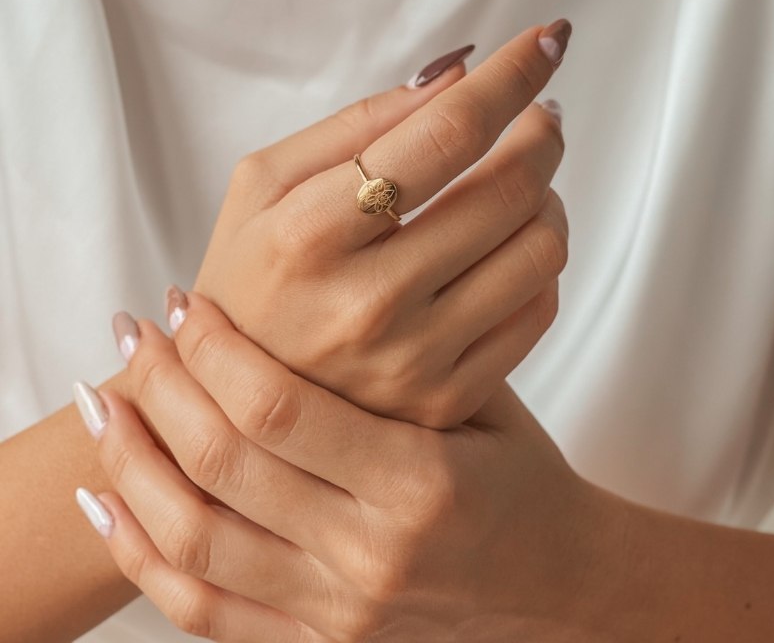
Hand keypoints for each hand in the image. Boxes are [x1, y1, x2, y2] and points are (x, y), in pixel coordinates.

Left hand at [83, 293, 615, 642]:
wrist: (558, 587)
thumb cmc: (524, 481)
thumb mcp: (486, 406)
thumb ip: (406, 363)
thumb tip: (329, 282)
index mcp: (421, 483)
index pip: (282, 410)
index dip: (218, 349)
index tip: (189, 304)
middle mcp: (369, 554)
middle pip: (225, 464)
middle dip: (163, 386)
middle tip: (132, 331)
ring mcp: (336, 610)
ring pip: (194, 539)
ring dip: (131, 462)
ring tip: (100, 401)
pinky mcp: (316, 642)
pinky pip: (203, 607)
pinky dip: (141, 553)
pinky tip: (106, 500)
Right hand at [192, 22, 570, 426]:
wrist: (237, 397)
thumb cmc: (251, 276)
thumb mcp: (264, 184)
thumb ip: (356, 121)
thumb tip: (460, 77)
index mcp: (309, 234)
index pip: (444, 135)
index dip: (511, 77)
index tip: (547, 41)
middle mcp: (367, 304)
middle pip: (507, 191)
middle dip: (542, 132)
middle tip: (538, 116)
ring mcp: (413, 362)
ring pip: (539, 251)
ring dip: (549, 196)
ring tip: (522, 183)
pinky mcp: (446, 400)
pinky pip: (538, 311)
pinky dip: (540, 260)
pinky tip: (511, 244)